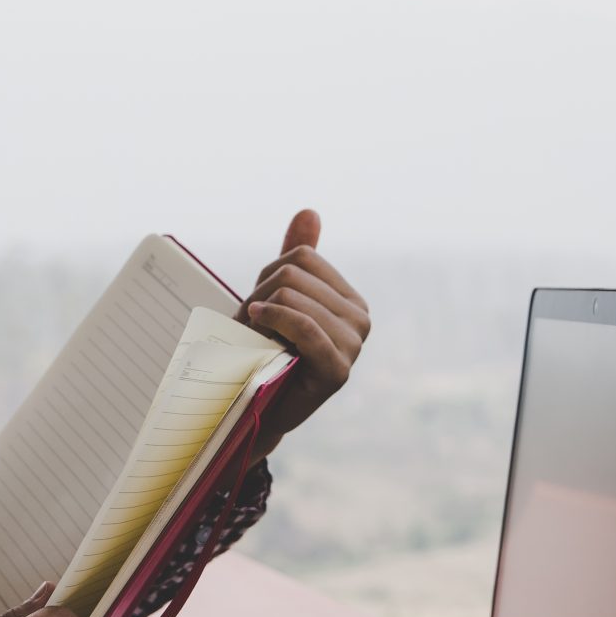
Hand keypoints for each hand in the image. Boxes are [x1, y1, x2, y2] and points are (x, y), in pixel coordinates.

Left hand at [238, 207, 368, 456]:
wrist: (255, 406)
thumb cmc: (265, 350)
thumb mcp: (278, 296)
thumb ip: (297, 255)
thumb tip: (309, 211)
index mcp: (350, 299)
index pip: (302, 257)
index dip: (268, 277)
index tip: (261, 306)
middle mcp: (361, 318)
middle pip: (295, 275)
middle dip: (262, 296)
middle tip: (254, 328)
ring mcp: (354, 345)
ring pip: (293, 296)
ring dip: (262, 315)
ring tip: (258, 339)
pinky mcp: (338, 370)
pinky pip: (305, 327)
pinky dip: (275, 321)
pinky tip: (258, 328)